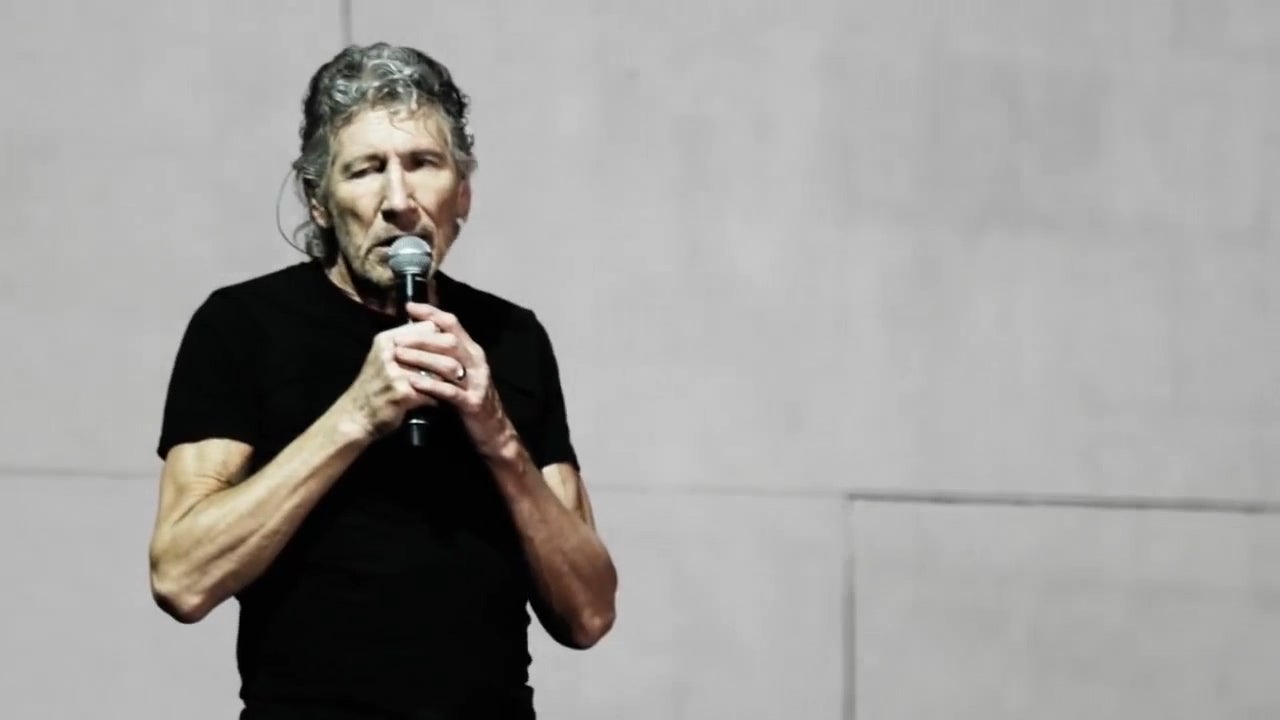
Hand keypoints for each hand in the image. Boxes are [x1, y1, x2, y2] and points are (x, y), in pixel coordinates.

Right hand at [338, 316, 452, 440]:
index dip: (444, 338)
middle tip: (463, 369)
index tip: (454, 349)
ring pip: (437, 370)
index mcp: (387, 339)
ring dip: (448, 380)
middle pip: (436, 346)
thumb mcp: (383, 358)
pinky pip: (431, 392)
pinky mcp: (402, 392)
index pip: (428, 328)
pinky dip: (438, 398)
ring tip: (457, 385)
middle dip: (452, 358)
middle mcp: (391, 351)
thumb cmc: (374, 387)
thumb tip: (435, 329)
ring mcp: (396, 372)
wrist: (356, 416)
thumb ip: (406, 344)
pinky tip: (440, 402)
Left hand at [391, 303, 514, 455]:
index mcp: (473, 352)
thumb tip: (420, 337)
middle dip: (422, 337)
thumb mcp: (461, 374)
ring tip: (399, 356)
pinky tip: (414, 383)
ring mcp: (477, 383)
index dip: (431, 313)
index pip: (453, 324)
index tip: (409, 307)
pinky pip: (450, 392)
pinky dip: (431, 386)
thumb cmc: (470, 401)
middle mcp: (477, 363)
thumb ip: (446, 357)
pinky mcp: (473, 404)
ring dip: (422, 358)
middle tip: (397, 337)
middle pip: (450, 341)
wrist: (493, 433)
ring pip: (450, 363)